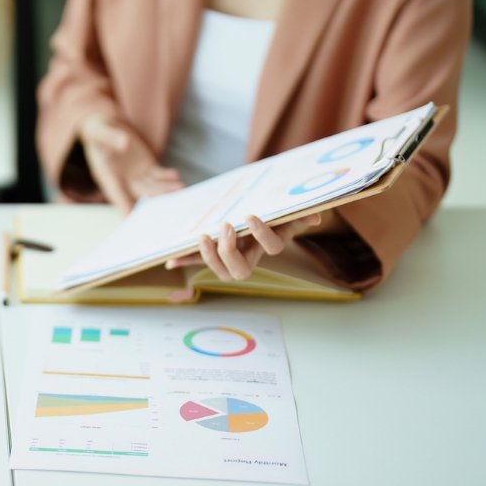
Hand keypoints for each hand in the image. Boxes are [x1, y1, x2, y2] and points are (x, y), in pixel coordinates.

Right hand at [75, 113, 183, 213]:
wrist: (105, 129)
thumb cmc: (97, 130)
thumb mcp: (99, 130)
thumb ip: (110, 137)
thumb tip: (123, 143)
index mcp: (105, 173)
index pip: (114, 190)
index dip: (121, 203)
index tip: (129, 216)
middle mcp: (121, 178)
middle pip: (138, 191)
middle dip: (153, 196)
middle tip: (168, 200)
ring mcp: (135, 174)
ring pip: (151, 185)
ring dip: (165, 188)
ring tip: (179, 188)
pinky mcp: (146, 167)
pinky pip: (158, 175)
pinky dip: (167, 176)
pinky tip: (175, 175)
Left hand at [165, 214, 323, 280]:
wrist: (258, 218)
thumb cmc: (273, 216)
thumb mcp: (285, 214)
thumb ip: (297, 217)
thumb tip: (315, 218)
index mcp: (270, 244)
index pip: (272, 249)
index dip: (262, 235)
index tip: (251, 216)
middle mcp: (251, 256)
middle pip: (241, 270)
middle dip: (230, 251)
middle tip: (225, 227)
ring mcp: (231, 258)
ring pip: (221, 271)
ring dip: (209, 256)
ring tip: (203, 236)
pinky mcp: (213, 254)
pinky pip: (198, 261)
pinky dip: (184, 260)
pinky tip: (170, 261)